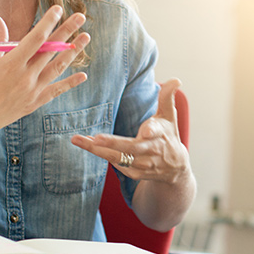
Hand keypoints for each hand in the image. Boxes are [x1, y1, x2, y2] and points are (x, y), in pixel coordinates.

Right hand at [0, 6, 90, 140]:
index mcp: (11, 64)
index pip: (35, 38)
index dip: (48, 22)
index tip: (57, 9)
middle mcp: (25, 77)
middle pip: (51, 50)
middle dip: (67, 31)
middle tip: (80, 17)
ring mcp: (32, 91)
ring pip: (58, 68)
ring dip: (73, 52)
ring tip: (85, 38)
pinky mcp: (34, 103)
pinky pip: (56, 91)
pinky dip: (70, 83)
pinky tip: (83, 75)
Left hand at [72, 79, 189, 184]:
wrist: (174, 168)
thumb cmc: (168, 135)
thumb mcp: (170, 117)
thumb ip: (167, 97)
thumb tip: (176, 80)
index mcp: (161, 134)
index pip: (158, 132)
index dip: (152, 131)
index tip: (147, 131)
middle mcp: (152, 151)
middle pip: (130, 147)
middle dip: (112, 143)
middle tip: (95, 137)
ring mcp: (143, 164)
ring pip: (117, 158)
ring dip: (97, 150)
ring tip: (78, 140)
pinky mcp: (135, 173)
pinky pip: (116, 164)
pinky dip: (102, 155)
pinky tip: (88, 145)